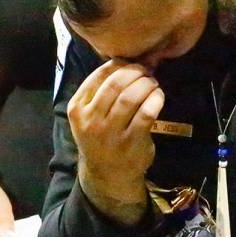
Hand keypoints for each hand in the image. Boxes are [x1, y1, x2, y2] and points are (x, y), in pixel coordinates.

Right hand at [68, 60, 164, 222]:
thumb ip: (100, 91)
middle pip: (116, 83)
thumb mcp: (89, 116)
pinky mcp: (131, 142)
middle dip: (135, 72)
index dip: (120, 64)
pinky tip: (158, 97)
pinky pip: (146, 113)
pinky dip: (155, 100)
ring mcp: (110, 133)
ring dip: (147, 85)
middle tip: (146, 72)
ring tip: (153, 84)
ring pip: (130, 96)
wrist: (108, 175)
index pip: (99, 75)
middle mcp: (90, 120)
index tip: (132, 64)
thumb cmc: (101, 138)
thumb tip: (127, 61)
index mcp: (77, 108)